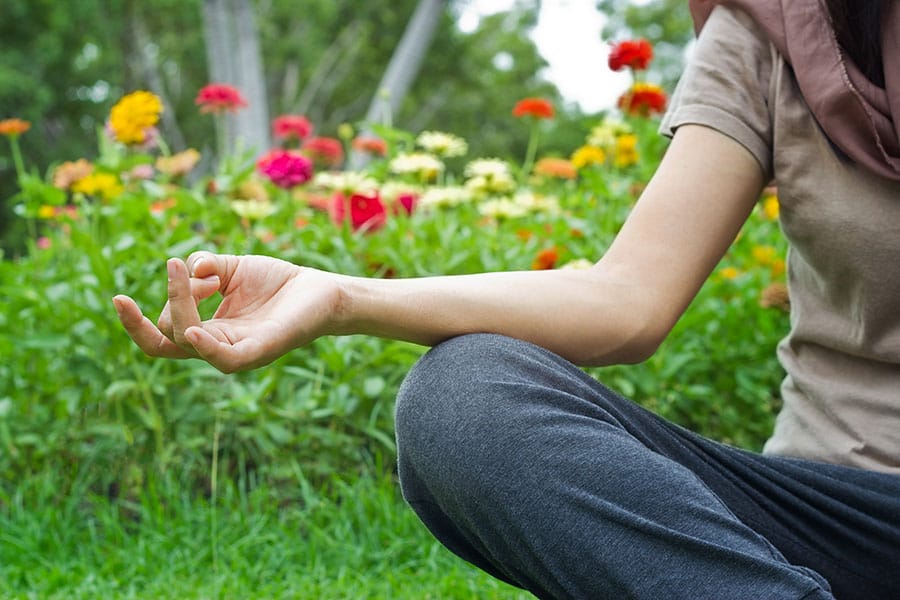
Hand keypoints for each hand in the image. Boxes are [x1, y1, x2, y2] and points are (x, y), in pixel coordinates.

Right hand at [113, 252, 345, 371]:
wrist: (321, 289)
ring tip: (195, 280)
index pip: (160, 336)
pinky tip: (194, 330)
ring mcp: (238, 350)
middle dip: (171, 299)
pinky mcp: (262, 350)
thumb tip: (188, 270)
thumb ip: (205, 266)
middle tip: (191, 270)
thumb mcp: (232, 267)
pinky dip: (207, 348)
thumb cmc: (276, 283)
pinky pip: (227, 360)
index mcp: (207, 330)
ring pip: (190, 344)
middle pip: (168, 338)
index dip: (135, 322)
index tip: (119, 298)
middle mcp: (217, 345)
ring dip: (180, 311)